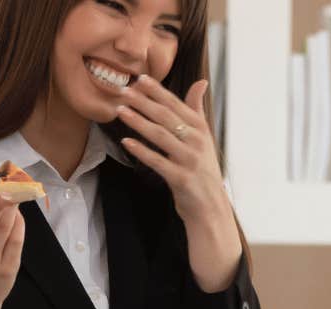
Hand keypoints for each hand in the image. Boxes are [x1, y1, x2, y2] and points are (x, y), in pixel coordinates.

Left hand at [115, 77, 242, 291]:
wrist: (211, 208)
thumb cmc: (203, 170)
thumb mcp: (204, 138)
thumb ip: (197, 110)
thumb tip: (201, 82)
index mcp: (201, 130)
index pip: (176, 104)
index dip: (157, 91)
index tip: (140, 79)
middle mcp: (197, 142)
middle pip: (166, 117)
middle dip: (143, 102)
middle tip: (122, 90)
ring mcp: (189, 161)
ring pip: (160, 136)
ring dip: (138, 122)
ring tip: (119, 111)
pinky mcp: (181, 179)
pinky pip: (157, 161)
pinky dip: (142, 151)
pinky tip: (126, 142)